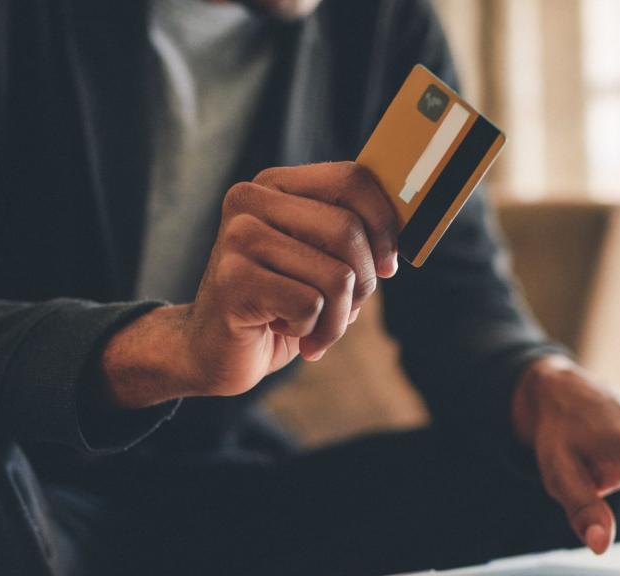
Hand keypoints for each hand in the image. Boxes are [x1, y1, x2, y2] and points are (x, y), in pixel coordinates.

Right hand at [100, 162, 398, 406]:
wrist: (213, 351)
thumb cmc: (278, 306)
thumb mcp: (321, 264)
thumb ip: (354, 241)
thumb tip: (407, 235)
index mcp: (276, 185)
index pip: (353, 179)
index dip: (385, 226)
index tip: (387, 266)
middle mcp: (251, 200)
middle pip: (348, 230)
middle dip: (364, 284)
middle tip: (346, 310)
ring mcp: (237, 237)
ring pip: (336, 276)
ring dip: (338, 319)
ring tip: (314, 330)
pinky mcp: (233, 279)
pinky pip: (309, 306)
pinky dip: (311, 331)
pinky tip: (282, 330)